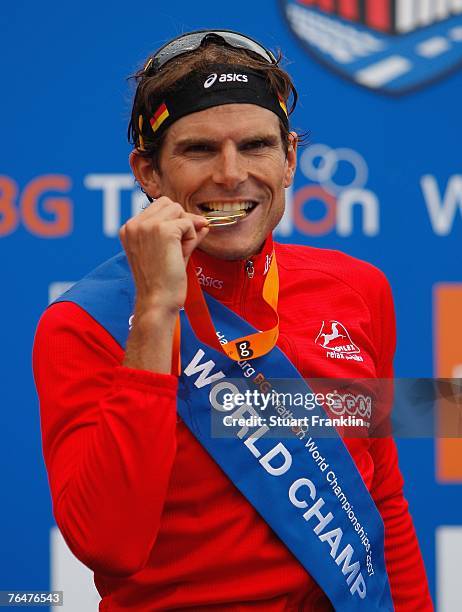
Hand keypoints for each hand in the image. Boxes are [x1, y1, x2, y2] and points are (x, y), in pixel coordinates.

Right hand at [119, 197, 208, 313]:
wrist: (158, 300)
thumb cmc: (163, 283)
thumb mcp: (171, 252)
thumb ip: (184, 235)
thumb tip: (203, 222)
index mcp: (129, 229)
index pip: (158, 208)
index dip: (175, 221)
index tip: (179, 242)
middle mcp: (134, 224)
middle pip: (168, 204)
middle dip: (181, 221)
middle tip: (183, 245)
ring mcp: (147, 225)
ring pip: (178, 210)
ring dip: (186, 229)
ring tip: (181, 251)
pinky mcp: (162, 230)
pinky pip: (188, 223)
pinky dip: (191, 238)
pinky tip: (183, 255)